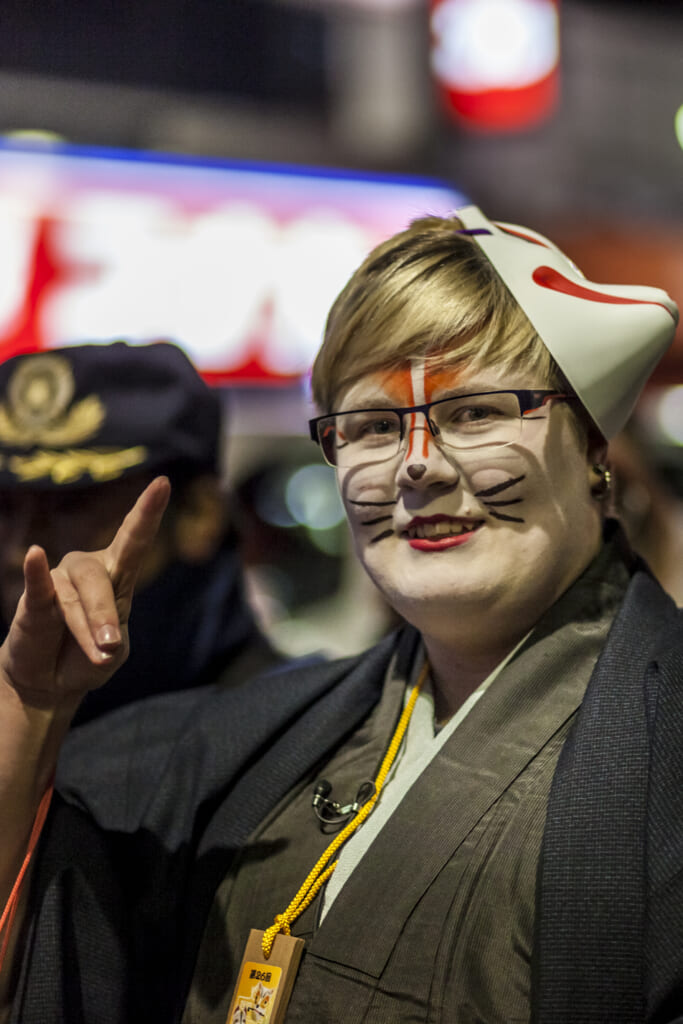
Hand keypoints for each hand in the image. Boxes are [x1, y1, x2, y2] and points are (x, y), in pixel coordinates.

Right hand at [0, 476, 170, 708]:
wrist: (50, 683)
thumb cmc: (88, 657)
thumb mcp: (111, 653)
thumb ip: (111, 641)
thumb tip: (99, 636)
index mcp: (117, 576)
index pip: (134, 539)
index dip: (147, 512)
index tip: (162, 483)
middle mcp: (88, 570)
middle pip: (100, 580)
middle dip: (104, 615)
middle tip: (107, 646)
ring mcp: (60, 582)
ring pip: (75, 598)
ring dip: (84, 630)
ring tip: (95, 654)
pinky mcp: (33, 599)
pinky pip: (38, 584)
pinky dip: (36, 572)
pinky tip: (35, 554)